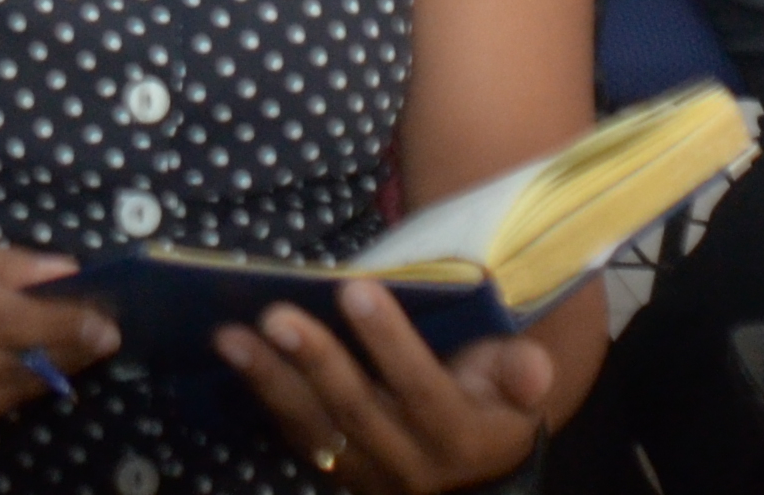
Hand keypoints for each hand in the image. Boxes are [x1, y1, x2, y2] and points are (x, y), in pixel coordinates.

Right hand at [0, 227, 116, 446]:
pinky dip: (3, 393)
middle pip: (9, 365)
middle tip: (100, 334)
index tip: (106, 323)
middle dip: (63, 351)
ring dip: (39, 373)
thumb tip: (67, 276)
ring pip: (0, 397)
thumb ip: (2, 265)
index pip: (5, 322)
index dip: (61, 326)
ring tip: (64, 347)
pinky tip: (11, 367)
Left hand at [218, 280, 556, 493]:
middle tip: (277, 314)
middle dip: (315, 362)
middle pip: (357, 412)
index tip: (358, 288)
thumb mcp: (516, 389)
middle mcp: (409, 464)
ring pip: (314, 429)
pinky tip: (232, 356)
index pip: (421, 390)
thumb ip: (520, 374)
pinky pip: (295, 435)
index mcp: (458, 437)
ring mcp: (365, 475)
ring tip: (230, 337)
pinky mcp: (335, 471)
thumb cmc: (490, 404)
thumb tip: (534, 367)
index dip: (390, 344)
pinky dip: (261, 396)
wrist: (472, 470)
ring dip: (269, 381)